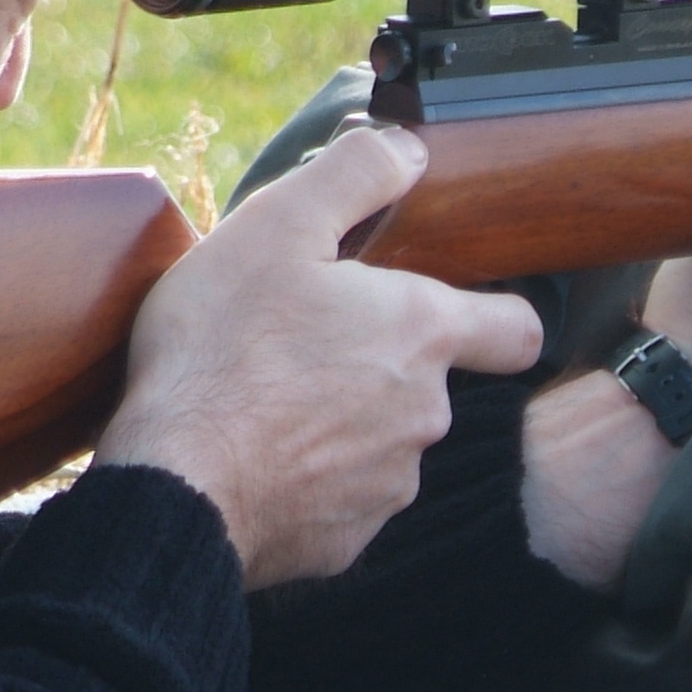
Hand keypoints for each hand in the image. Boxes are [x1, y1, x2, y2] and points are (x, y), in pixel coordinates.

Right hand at [95, 124, 544, 590]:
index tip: (461, 307)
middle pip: (427, 381)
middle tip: (299, 341)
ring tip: (264, 400)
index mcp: (421, 332)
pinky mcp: (346, 540)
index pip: (517, 327)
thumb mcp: (276, 226)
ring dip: (340, 422)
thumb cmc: (222, 349)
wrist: (174, 484)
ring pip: (382, 441)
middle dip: (376, 363)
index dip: (497, 313)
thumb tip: (409, 150)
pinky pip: (339, 497)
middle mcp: (427, 413)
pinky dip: (307, 478)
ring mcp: (389, 484)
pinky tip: (253, 456)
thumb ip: (354, 175)